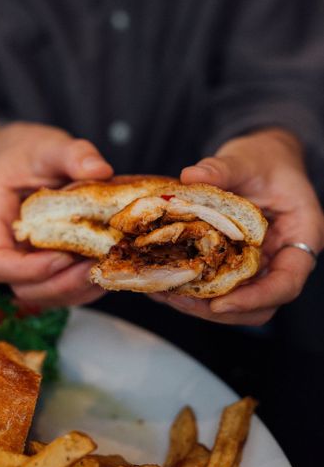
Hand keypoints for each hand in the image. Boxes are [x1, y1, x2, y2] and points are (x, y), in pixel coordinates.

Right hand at [0, 122, 112, 308]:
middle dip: (60, 285)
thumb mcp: (48, 146)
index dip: (27, 270)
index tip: (63, 256)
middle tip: (95, 266)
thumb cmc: (29, 151)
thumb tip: (100, 170)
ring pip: (44, 294)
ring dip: (76, 290)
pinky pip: (61, 287)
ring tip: (107, 269)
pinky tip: (110, 268)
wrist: (26, 156)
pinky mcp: (47, 263)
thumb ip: (72, 154)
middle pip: (22, 288)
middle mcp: (7, 246)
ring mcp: (26, 259)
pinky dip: (85, 286)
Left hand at [150, 129, 323, 324]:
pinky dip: (194, 286)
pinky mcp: (237, 262)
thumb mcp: (246, 159)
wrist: (262, 157)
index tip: (218, 304)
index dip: (254, 299)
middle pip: (261, 304)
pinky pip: (220, 283)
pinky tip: (164, 279)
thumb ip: (222, 168)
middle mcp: (283, 257)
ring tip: (163, 292)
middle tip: (178, 300)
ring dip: (202, 303)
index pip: (285, 284)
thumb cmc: (265, 158)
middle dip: (220, 309)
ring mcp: (261, 264)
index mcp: (301, 235)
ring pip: (239, 301)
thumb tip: (191, 176)